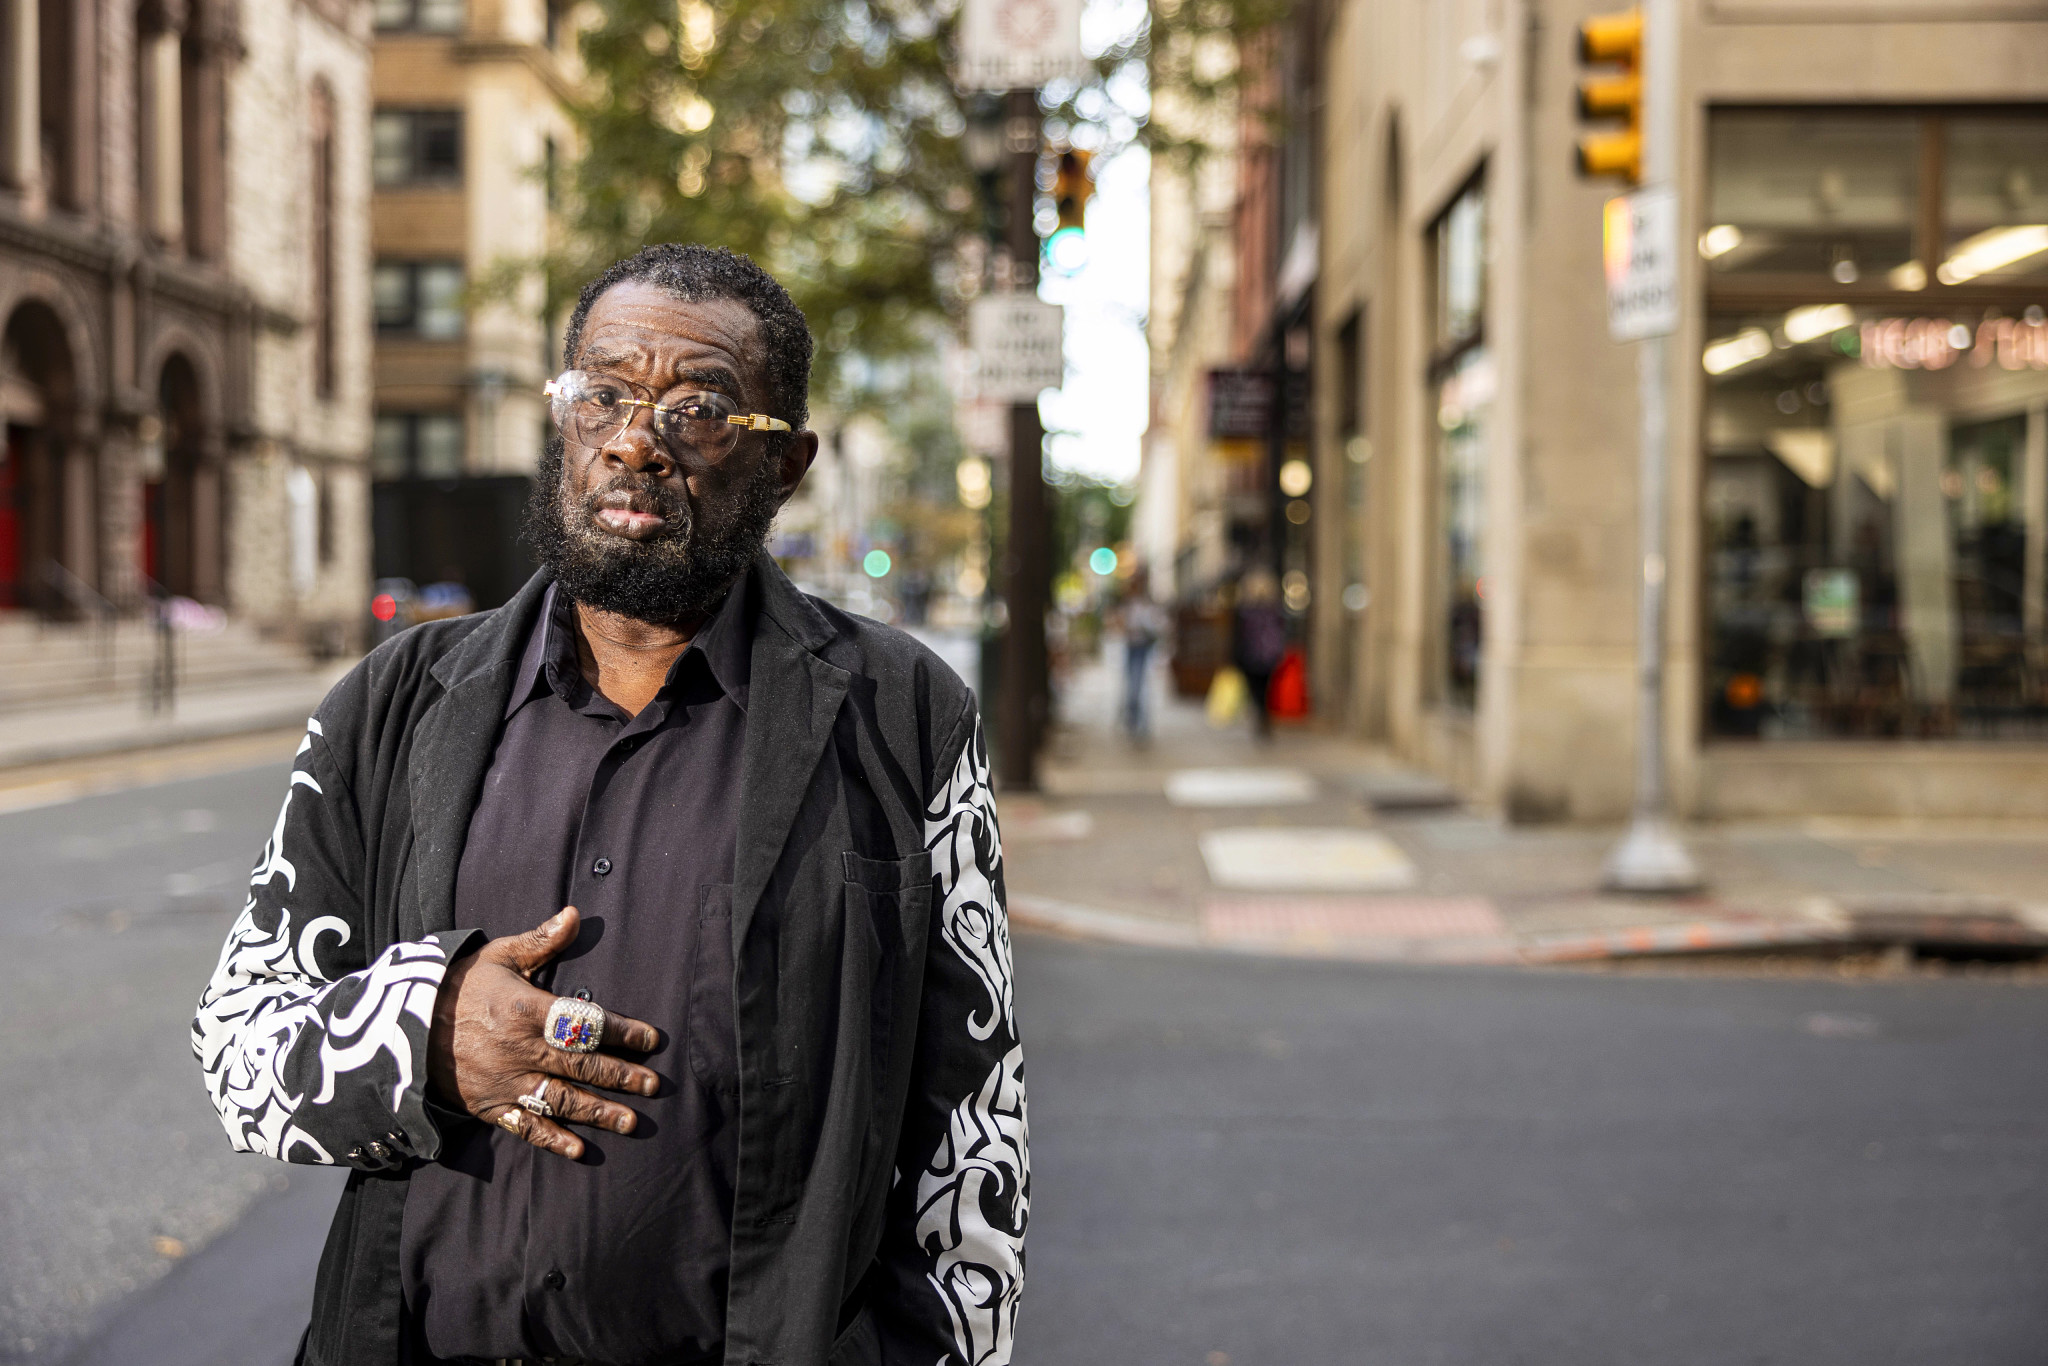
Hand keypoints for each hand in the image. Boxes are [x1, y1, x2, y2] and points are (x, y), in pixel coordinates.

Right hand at [427, 906, 660, 1159]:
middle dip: (620, 1076)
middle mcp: (519, 1049)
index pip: (584, 1023)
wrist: (401, 1025)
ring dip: (597, 1112)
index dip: (621, 1032)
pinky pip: (524, 1126)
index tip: (652, 1040)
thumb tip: (575, 914)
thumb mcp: (499, 955)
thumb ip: (540, 940)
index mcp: (526, 1010)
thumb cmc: (459, 985)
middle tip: (654, 1086)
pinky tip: (579, 1150)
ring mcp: (504, 1081)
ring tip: (631, 1121)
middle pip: (579, 1065)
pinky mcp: (489, 1105)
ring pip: (559, 1100)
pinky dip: (551, 1140)